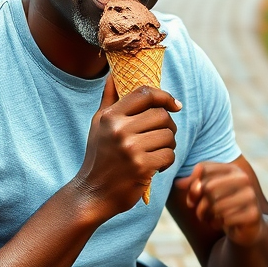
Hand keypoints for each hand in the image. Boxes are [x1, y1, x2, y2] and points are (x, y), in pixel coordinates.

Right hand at [75, 74, 180, 217]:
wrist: (92, 193)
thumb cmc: (98, 156)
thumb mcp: (98, 125)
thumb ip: (109, 98)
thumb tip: (114, 73)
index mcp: (110, 116)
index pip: (144, 94)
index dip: (165, 96)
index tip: (175, 104)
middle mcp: (119, 130)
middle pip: (161, 115)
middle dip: (168, 126)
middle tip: (162, 136)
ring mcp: (131, 149)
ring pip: (168, 135)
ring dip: (169, 144)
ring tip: (158, 151)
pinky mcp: (142, 168)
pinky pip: (169, 155)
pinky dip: (167, 161)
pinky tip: (157, 166)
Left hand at [172, 162, 262, 246]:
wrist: (245, 227)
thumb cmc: (222, 205)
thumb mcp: (206, 193)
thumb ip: (193, 184)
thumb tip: (178, 183)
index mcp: (231, 169)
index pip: (202, 169)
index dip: (191, 186)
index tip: (192, 199)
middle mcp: (243, 178)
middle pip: (208, 187)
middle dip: (199, 205)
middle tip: (200, 213)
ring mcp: (250, 196)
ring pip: (215, 205)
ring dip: (206, 216)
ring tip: (209, 219)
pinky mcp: (253, 214)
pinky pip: (225, 219)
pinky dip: (217, 224)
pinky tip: (221, 224)